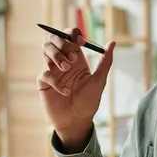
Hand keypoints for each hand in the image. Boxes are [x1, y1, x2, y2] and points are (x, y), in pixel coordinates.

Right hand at [37, 27, 114, 149]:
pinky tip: (65, 91)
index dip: (73, 34)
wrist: (77, 122)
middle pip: (55, 38)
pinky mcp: (44, 83)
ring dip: (56, 55)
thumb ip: (105, 62)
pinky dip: (55, 81)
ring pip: (46, 49)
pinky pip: (44, 73)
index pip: (70, 36)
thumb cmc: (89, 102)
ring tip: (66, 68)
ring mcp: (52, 70)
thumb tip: (113, 43)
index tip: (81, 42)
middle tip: (73, 58)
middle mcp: (64, 61)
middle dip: (63, 43)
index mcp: (77, 58)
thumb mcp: (99, 81)